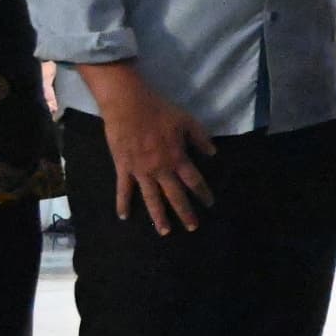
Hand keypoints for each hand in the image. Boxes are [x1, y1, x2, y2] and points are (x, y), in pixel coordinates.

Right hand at [88, 67, 216, 232]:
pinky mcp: (123, 167)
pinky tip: (124, 216)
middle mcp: (160, 169)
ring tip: (165, 231)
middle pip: (175, 195)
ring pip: (151, 198)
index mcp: (177, 158)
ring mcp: (140, 171)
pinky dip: (123, 203)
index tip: (210, 204)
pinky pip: (123, 189)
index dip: (203, 193)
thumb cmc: (159, 110)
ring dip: (158, 216)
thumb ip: (200, 138)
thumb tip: (213, 153)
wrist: (128, 104)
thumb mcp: (186, 120)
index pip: (194, 181)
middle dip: (185, 212)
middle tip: (192, 227)